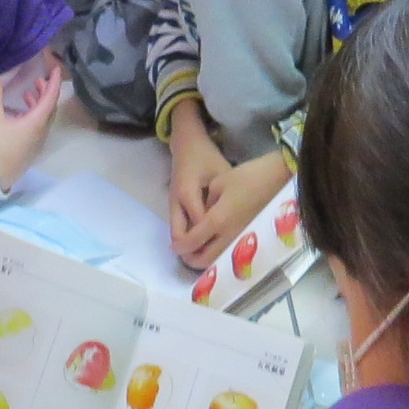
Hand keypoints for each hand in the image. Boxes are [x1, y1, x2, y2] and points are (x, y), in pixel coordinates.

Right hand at [0, 56, 63, 191]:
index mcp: (37, 122)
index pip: (51, 97)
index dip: (54, 82)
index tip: (57, 69)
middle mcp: (42, 131)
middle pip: (51, 108)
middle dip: (47, 92)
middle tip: (39, 80)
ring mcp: (38, 142)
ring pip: (46, 118)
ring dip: (40, 105)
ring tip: (28, 95)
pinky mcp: (33, 149)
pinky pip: (40, 128)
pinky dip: (36, 116)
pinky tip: (22, 115)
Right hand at [166, 113, 232, 262]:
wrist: (186, 144)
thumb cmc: (206, 157)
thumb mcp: (220, 173)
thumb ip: (223, 197)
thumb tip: (236, 217)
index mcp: (187, 193)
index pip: (198, 226)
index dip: (209, 242)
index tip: (226, 254)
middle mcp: (176, 203)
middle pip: (180, 236)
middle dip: (194, 252)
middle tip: (213, 264)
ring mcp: (172, 204)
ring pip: (177, 234)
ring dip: (190, 246)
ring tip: (208, 259)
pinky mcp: (174, 206)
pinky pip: (180, 227)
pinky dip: (189, 237)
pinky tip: (204, 243)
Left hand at [177, 151, 290, 271]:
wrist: (279, 178)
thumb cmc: (248, 176)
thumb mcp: (219, 183)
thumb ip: (206, 204)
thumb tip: (203, 217)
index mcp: (218, 221)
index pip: (193, 241)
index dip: (180, 246)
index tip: (173, 246)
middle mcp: (229, 235)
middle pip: (206, 259)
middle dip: (191, 259)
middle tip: (184, 252)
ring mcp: (242, 238)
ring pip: (219, 259)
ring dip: (205, 258)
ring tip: (197, 248)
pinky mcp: (251, 237)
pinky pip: (230, 252)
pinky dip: (218, 252)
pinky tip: (214, 243)